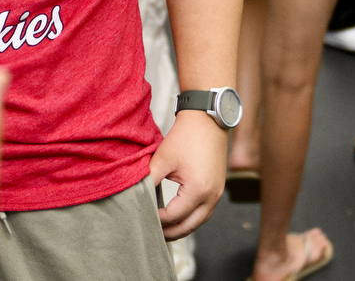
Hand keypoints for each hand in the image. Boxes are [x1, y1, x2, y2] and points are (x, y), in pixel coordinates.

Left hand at [149, 110, 227, 239]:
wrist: (207, 121)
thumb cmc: (185, 137)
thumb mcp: (163, 158)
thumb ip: (150, 179)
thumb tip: (136, 195)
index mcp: (198, 191)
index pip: (174, 216)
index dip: (157, 220)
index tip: (141, 217)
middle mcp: (212, 197)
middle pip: (189, 226)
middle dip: (170, 232)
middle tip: (150, 233)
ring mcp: (217, 194)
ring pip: (199, 222)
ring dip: (181, 227)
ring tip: (162, 229)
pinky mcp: (217, 189)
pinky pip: (204, 212)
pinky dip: (191, 218)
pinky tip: (177, 217)